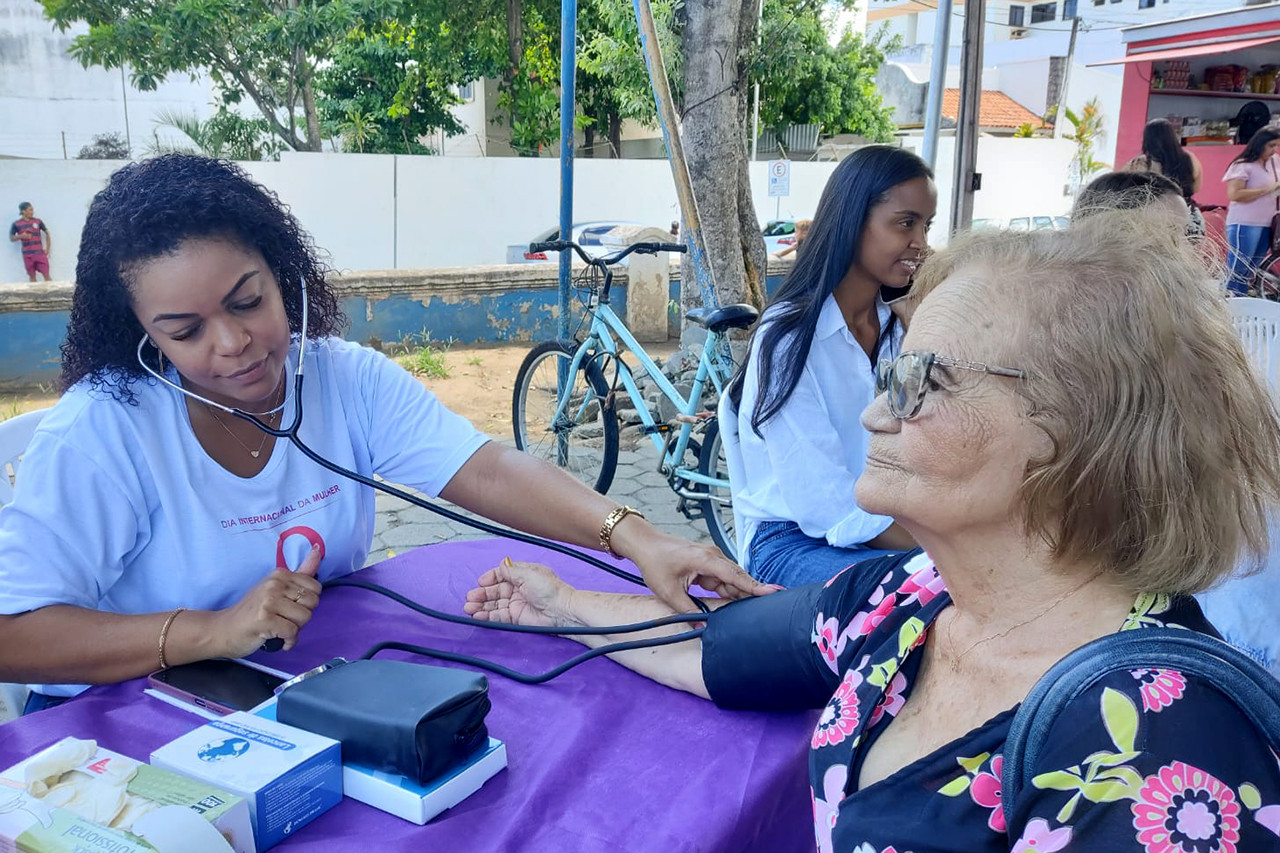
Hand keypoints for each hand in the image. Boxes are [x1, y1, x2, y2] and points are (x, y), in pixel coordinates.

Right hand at [213, 545, 322, 656]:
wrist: (223, 630)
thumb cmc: (253, 611)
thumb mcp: (277, 587)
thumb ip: (301, 571)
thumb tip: (318, 548)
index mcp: (280, 574)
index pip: (316, 588)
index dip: (306, 603)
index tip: (289, 607)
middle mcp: (274, 583)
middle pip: (312, 603)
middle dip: (301, 617)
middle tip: (282, 619)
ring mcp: (268, 600)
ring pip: (304, 618)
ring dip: (294, 630)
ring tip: (278, 628)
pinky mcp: (264, 619)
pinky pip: (292, 632)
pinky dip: (288, 641)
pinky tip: (277, 640)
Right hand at [464, 559, 574, 627]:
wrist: (561, 611)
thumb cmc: (550, 590)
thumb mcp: (529, 574)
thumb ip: (512, 571)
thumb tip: (502, 563)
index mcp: (523, 575)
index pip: (501, 574)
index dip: (490, 578)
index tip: (481, 582)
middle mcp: (518, 589)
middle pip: (495, 591)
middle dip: (481, 594)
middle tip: (469, 598)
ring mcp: (516, 603)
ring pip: (494, 604)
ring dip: (481, 606)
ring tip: (469, 608)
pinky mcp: (516, 617)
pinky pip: (498, 616)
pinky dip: (487, 616)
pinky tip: (478, 615)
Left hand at [612, 522, 777, 612]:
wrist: (645, 544)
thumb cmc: (655, 562)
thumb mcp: (669, 592)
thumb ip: (688, 612)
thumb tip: (703, 628)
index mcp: (706, 560)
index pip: (736, 576)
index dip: (755, 587)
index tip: (774, 592)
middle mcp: (712, 557)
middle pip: (738, 578)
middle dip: (751, 593)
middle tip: (768, 608)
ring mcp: (710, 559)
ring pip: (731, 580)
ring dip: (738, 594)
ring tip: (752, 610)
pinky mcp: (707, 563)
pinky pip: (722, 579)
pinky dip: (727, 590)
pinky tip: (733, 603)